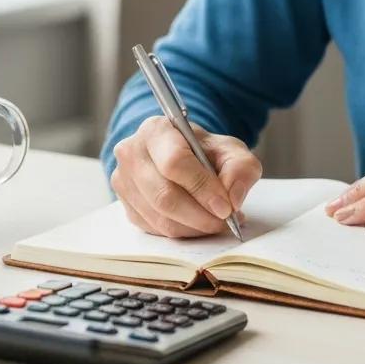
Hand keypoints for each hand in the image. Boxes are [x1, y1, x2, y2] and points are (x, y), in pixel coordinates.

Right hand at [111, 116, 260, 237]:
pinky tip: (200, 224)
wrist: (181, 155)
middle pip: (164, 196)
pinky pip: (155, 229)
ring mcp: (124, 181)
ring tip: (217, 222)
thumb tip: (233, 198)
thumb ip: (241, 168)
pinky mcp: (126, 206)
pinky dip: (183, 232)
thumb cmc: (203, 151)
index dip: (202, 188)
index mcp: (156, 130)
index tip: (225, 207)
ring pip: (160, 218)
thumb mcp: (230, 150)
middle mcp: (132, 154)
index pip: (175, 162)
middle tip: (225, 221)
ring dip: (194, 228)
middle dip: (200, 215)